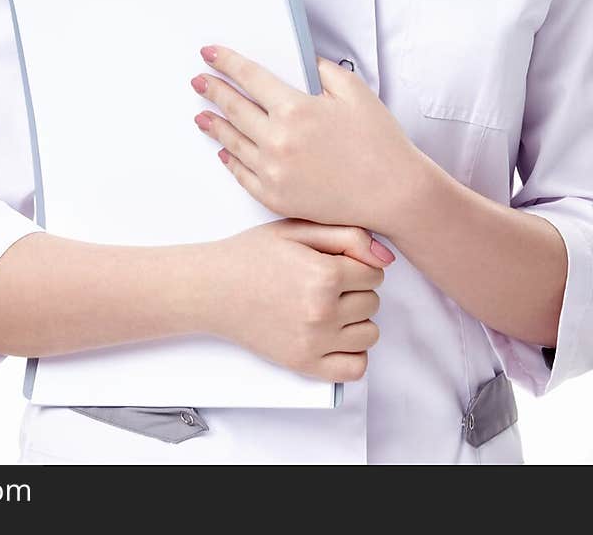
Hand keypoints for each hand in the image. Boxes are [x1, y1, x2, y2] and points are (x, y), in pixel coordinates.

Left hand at [191, 44, 422, 235]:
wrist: (393, 193)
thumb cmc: (378, 143)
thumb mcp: (353, 91)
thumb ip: (322, 70)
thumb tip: (301, 60)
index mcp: (295, 109)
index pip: (249, 77)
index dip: (226, 62)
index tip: (210, 54)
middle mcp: (278, 140)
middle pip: (234, 108)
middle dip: (213, 90)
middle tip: (199, 80)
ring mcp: (274, 172)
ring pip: (233, 141)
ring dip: (214, 124)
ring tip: (201, 115)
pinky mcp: (277, 197)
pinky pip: (243, 174)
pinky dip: (230, 159)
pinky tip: (225, 150)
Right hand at [205, 218, 387, 382]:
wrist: (212, 288)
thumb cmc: (251, 255)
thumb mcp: (297, 229)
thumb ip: (346, 236)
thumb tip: (386, 258)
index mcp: (324, 274)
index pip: (375, 274)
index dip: (358, 265)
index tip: (337, 263)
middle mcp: (323, 312)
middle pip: (372, 303)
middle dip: (355, 290)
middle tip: (326, 282)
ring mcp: (314, 342)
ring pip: (369, 334)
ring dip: (356, 320)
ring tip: (328, 307)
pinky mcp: (304, 365)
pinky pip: (355, 368)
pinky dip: (351, 353)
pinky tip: (332, 335)